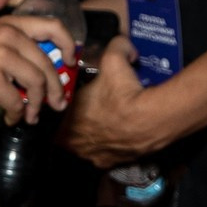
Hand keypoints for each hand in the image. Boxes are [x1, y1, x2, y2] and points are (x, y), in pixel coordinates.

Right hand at [0, 13, 79, 122]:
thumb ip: (14, 51)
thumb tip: (45, 74)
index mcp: (8, 24)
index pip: (53, 26)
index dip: (69, 45)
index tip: (72, 63)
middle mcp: (8, 35)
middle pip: (48, 63)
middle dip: (57, 88)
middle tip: (58, 104)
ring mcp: (0, 56)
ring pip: (37, 83)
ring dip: (37, 105)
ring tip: (31, 116)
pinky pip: (17, 101)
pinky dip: (17, 114)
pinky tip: (10, 118)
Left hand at [60, 37, 168, 166]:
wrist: (152, 120)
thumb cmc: (125, 93)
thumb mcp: (115, 60)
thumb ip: (114, 46)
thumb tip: (122, 42)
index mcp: (67, 124)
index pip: (54, 119)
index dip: (62, 109)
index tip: (72, 101)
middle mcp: (76, 145)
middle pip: (70, 134)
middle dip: (77, 123)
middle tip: (91, 110)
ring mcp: (94, 157)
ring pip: (88, 147)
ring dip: (94, 136)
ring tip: (107, 121)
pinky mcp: (113, 164)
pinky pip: (107, 155)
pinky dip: (112, 146)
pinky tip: (122, 133)